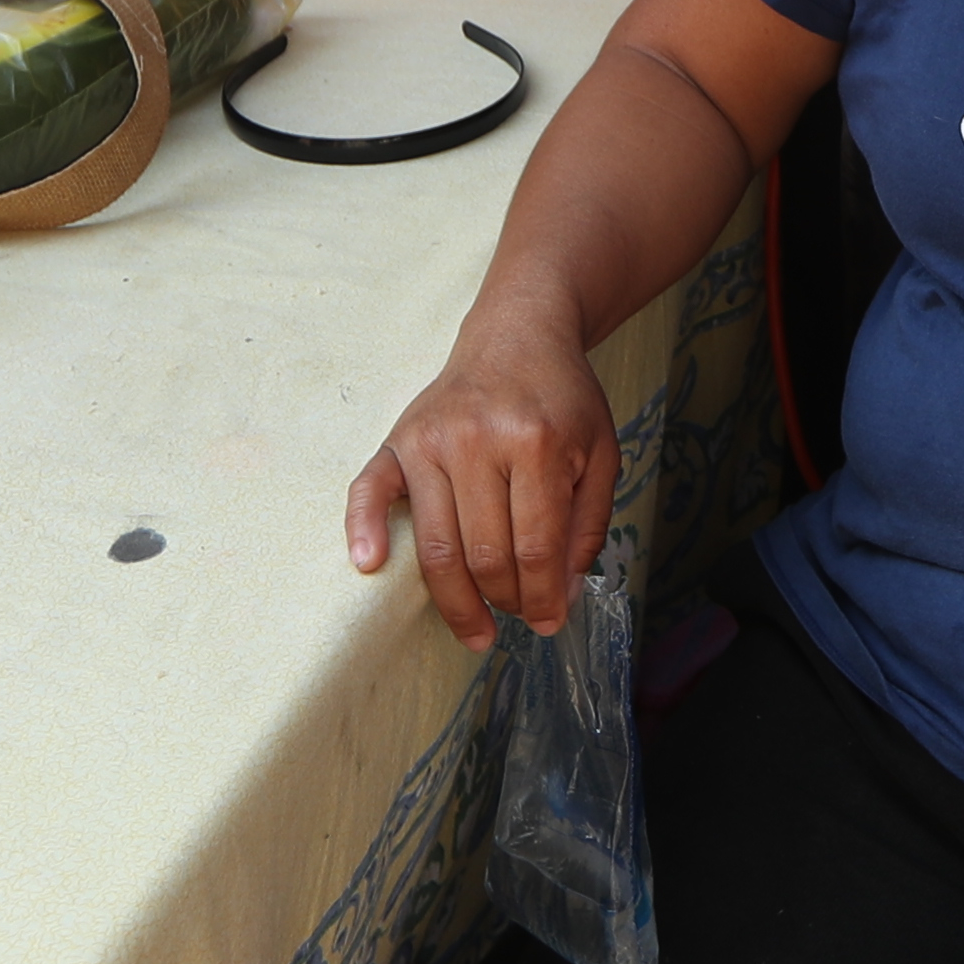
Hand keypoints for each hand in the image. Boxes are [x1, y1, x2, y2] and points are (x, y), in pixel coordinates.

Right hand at [343, 292, 618, 644]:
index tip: (550, 622)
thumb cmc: (562, 400)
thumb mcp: (600, 454)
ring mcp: (429, 440)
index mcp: (536, 443)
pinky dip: (364, 531)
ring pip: (435, 546)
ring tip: (477, 629)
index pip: (534, 547)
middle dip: (506, 601)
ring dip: (456, 601)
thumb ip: (586, 525)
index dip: (543, 598)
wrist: (518, 335)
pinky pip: (369, 492)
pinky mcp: (397, 440)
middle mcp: (476, 440)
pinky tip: (370, 565)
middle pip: (484, 555)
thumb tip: (562, 595)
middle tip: (519, 616)